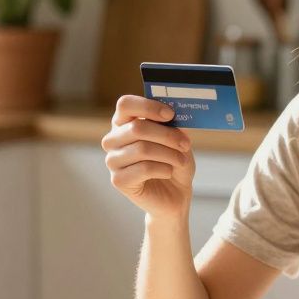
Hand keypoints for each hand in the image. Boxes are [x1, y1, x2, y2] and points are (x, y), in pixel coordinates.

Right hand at [101, 96, 195, 218]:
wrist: (175, 194)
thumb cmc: (174, 162)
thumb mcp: (178, 139)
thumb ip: (173, 124)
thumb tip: (175, 110)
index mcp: (124, 122)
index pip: (125, 105)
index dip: (148, 106)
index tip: (170, 114)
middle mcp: (113, 139)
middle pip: (137, 127)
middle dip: (167, 135)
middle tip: (185, 143)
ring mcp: (112, 160)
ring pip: (142, 149)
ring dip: (169, 154)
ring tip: (181, 160)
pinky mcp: (118, 180)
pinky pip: (144, 169)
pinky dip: (163, 169)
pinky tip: (168, 172)